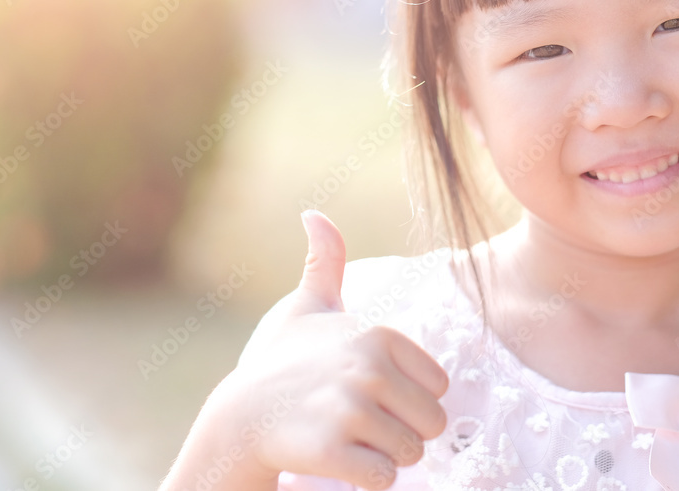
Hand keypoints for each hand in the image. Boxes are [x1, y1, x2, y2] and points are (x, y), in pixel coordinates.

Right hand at [216, 209, 448, 489]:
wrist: (239, 419)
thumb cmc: (282, 364)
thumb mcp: (308, 308)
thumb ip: (325, 261)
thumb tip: (313, 213)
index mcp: (379, 335)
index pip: (439, 387)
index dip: (409, 399)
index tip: (372, 394)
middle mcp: (370, 368)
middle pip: (432, 424)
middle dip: (403, 432)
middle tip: (364, 424)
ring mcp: (351, 410)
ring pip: (411, 454)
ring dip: (385, 457)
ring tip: (350, 439)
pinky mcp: (334, 451)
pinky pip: (385, 479)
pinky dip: (367, 480)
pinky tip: (340, 461)